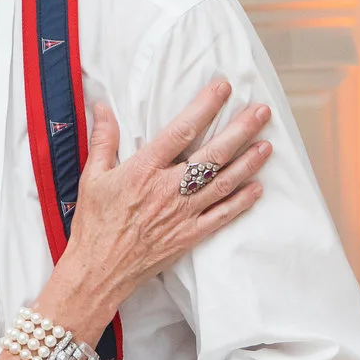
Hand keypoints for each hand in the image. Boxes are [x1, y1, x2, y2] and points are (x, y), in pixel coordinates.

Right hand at [58, 82, 271, 314]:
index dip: (204, 107)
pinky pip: (222, 216)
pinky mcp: (189, 236)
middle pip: (212, 155)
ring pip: (223, 183)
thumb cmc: (94, 224)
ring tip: (267, 144)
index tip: (222, 88)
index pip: (180, 131)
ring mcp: (182, 214)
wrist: (98, 270)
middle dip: (240, 130)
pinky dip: (241, 202)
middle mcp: (168, 189)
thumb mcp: (92, 177)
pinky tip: (257, 188)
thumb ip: (103, 140)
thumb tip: (102, 106)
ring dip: (248, 163)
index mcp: (143, 170)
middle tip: (262, 112)